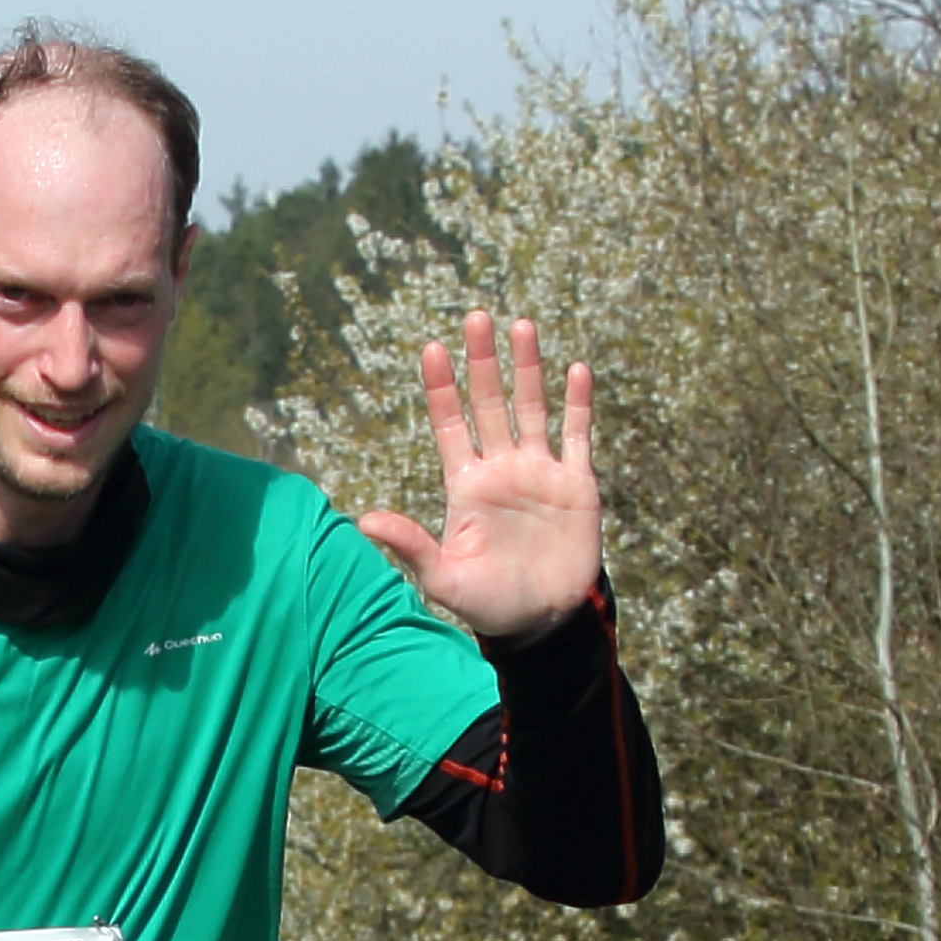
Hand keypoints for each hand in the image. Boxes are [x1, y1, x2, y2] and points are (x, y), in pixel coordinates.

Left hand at [358, 312, 600, 640]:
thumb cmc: (488, 604)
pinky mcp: (576, 485)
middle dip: (482, 362)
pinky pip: (577, 436)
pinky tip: (575, 370)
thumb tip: (362, 519)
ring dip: (528, 368)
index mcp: (467, 486)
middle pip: (490, 404)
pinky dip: (578, 405)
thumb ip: (410, 545)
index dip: (442, 389)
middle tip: (476, 316)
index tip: (431, 349)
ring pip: (533, 407)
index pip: (450, 426)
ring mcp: (540, 473)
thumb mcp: (443, 578)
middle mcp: (502, 470)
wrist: (542, 623)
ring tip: (521, 325)